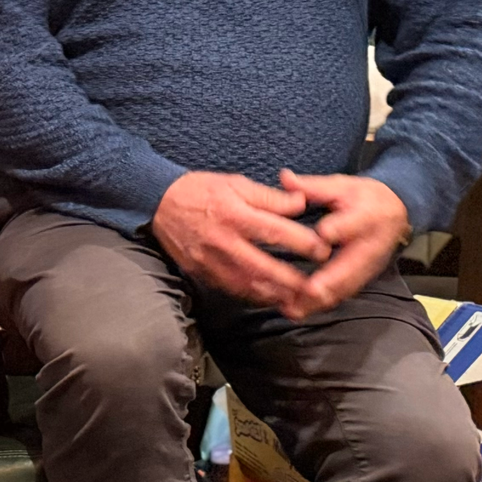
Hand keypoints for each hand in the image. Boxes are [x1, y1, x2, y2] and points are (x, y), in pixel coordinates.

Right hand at [149, 170, 327, 309]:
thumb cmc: (200, 190)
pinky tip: (270, 297)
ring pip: (248, 285)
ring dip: (275, 295)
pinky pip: (231, 289)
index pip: (276, 232)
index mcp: (235, 214)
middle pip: (264, 267)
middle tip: (317, 286)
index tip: (323, 250)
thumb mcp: (236, 183)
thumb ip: (270, 197)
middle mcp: (223, 241)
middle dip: (293, 280)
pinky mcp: (202, 272)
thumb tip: (301, 205)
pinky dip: (253, 296)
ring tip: (298, 298)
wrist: (158, 203)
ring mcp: (210, 261)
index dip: (304, 243)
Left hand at [276, 170, 408, 319]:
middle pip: (351, 266)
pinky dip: (317, 305)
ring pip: (344, 288)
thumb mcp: (342, 185)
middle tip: (306, 291)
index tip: (324, 233)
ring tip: (290, 308)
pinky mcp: (359, 279)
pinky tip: (293, 311)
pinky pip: (339, 296)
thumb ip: (313, 186)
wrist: (395, 213)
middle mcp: (370, 246)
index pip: (356, 222)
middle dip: (329, 281)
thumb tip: (286, 177)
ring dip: (318, 301)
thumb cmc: (363, 198)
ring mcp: (366, 267)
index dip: (342, 227)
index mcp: (368, 215)